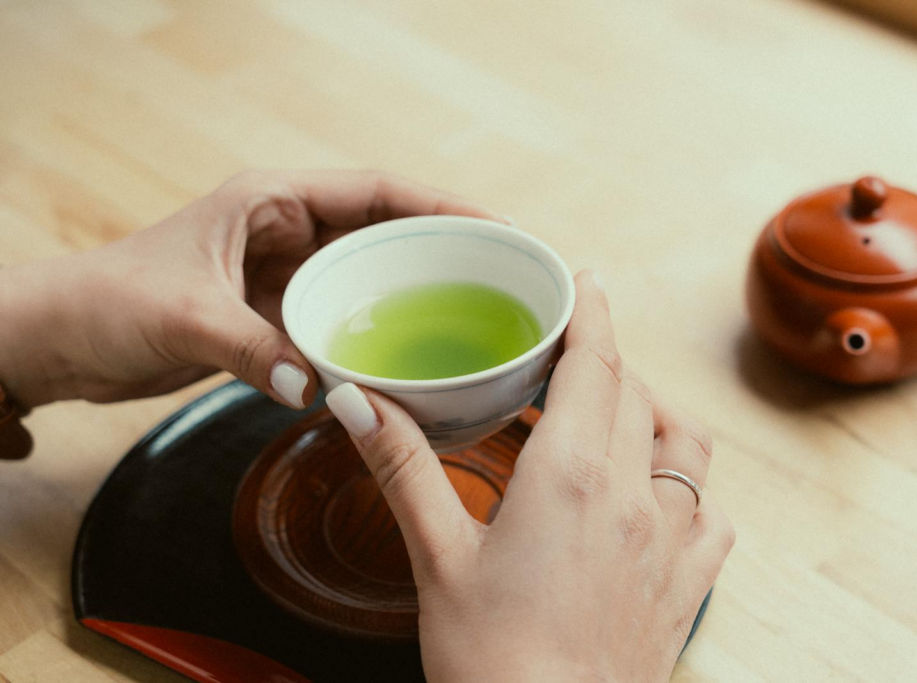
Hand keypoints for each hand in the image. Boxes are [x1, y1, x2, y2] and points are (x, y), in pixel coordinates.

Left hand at [0, 170, 503, 408]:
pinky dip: (373, 338)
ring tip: (472, 319)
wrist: (62, 339)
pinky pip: (341, 320)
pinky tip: (404, 362)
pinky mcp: (275, 314)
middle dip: (444, 250)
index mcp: (272, 200)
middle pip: (386, 232)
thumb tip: (319, 389)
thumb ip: (252, 348)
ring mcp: (284, 274)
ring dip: (413, 296)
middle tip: (503, 277)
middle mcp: (286, 230)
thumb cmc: (107, 302)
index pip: (377, 191)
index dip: (442, 204)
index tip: (496, 226)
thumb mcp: (184, 315)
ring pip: (369, 278)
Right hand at [326, 271, 734, 681]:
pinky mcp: (689, 587)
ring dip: (656, 412)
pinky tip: (660, 497)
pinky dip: (690, 486)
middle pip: (635, 394)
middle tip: (576, 349)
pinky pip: (713, 514)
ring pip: (686, 443)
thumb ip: (403, 469)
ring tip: (619, 410)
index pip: (595, 366)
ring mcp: (672, 544)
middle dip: (609, 358)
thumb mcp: (436, 558)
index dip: (592, 315)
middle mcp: (634, 499)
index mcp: (569, 479)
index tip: (585, 281)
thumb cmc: (491, 662)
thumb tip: (357, 402)